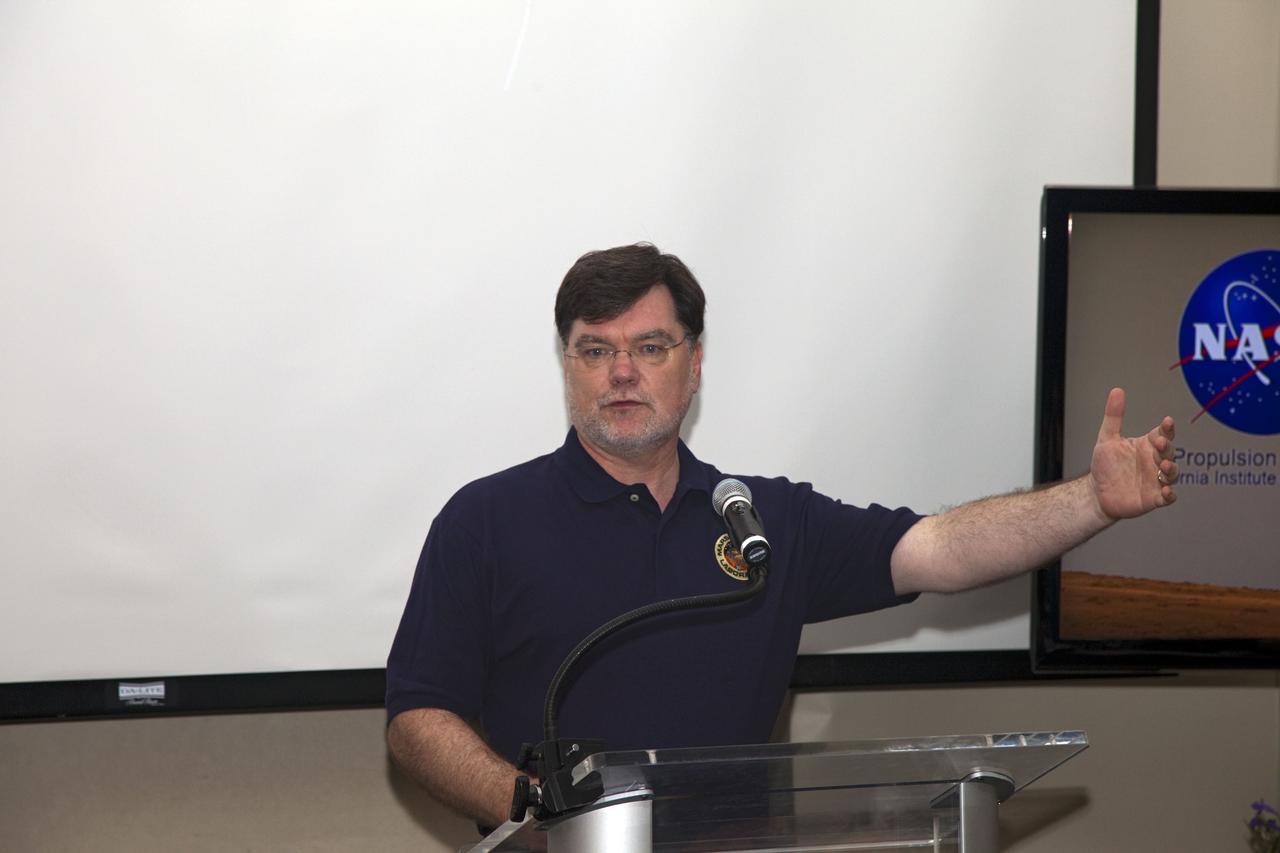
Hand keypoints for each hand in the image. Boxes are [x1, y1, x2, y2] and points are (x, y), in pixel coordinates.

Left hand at [1089, 387, 1177, 519]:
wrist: (1096, 493)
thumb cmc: (1105, 466)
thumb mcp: (1107, 439)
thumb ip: (1113, 416)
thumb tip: (1117, 390)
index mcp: (1146, 445)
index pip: (1162, 433)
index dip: (1167, 428)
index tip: (1167, 421)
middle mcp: (1154, 461)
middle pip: (1169, 451)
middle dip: (1167, 446)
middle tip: (1159, 442)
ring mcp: (1156, 480)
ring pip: (1172, 473)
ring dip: (1171, 469)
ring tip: (1162, 465)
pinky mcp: (1153, 498)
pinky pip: (1167, 497)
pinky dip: (1170, 494)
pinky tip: (1166, 491)